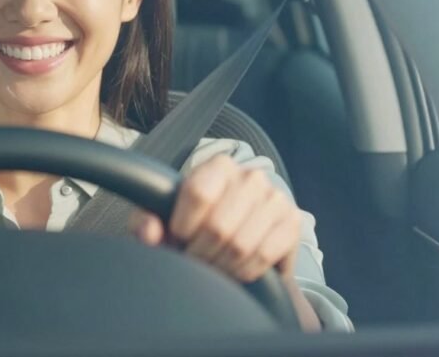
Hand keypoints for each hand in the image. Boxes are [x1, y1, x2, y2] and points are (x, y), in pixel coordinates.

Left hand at [130, 154, 302, 281]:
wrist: (239, 234)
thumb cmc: (194, 223)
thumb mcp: (164, 218)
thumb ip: (147, 221)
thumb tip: (149, 234)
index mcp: (218, 166)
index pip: (199, 193)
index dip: (183, 225)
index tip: (178, 238)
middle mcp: (251, 177)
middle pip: (218, 226)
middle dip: (200, 253)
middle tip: (194, 260)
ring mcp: (276, 199)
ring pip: (241, 246)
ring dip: (221, 266)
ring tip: (212, 267)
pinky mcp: (292, 224)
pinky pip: (263, 257)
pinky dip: (244, 272)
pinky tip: (235, 269)